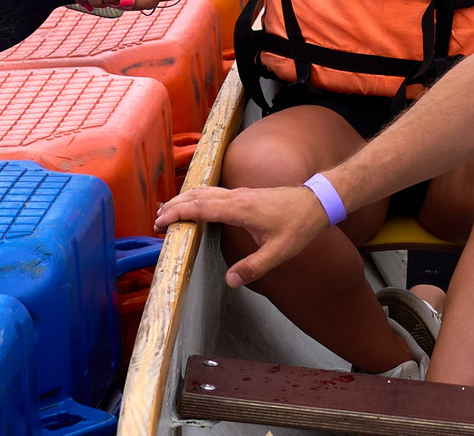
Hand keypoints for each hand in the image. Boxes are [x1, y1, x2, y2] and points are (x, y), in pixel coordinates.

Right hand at [153, 182, 330, 287]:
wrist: (317, 202)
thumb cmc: (299, 225)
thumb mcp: (279, 252)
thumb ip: (254, 268)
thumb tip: (229, 281)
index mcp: (241, 208)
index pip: (202, 207)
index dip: (179, 213)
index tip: (161, 222)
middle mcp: (237, 196)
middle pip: (198, 196)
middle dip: (175, 206)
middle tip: (156, 220)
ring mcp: (241, 193)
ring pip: (206, 192)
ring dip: (185, 199)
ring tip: (168, 211)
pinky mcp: (246, 194)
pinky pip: (215, 193)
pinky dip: (198, 198)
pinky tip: (196, 204)